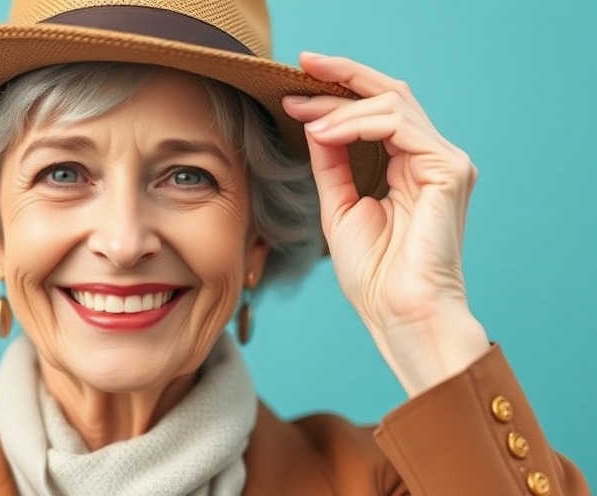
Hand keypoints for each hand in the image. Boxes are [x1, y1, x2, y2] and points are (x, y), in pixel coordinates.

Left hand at [282, 52, 488, 396]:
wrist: (399, 314)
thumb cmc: (374, 275)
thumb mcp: (340, 206)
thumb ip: (333, 163)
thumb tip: (316, 122)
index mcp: (411, 168)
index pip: (378, 113)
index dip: (337, 95)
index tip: (292, 94)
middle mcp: (432, 159)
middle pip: (390, 95)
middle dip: (343, 76)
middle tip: (302, 64)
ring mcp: (445, 162)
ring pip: (393, 103)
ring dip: (340, 104)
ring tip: (301, 114)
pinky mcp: (448, 170)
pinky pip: (399, 125)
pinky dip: (356, 122)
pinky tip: (323, 133)